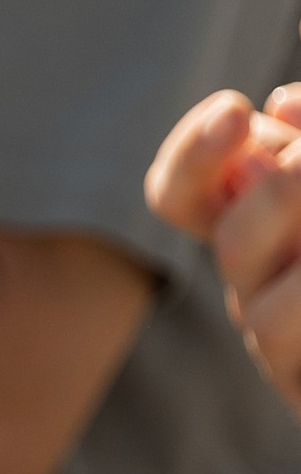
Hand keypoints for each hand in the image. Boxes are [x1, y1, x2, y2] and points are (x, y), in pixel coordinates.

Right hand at [148, 85, 300, 415]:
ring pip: (267, 321)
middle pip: (231, 246)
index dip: (192, 155)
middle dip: (280, 198)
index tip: (235, 110)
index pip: (183, 196)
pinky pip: (300, 363)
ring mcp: (286, 352)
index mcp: (265, 229)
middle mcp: (263, 289)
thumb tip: (280, 110)